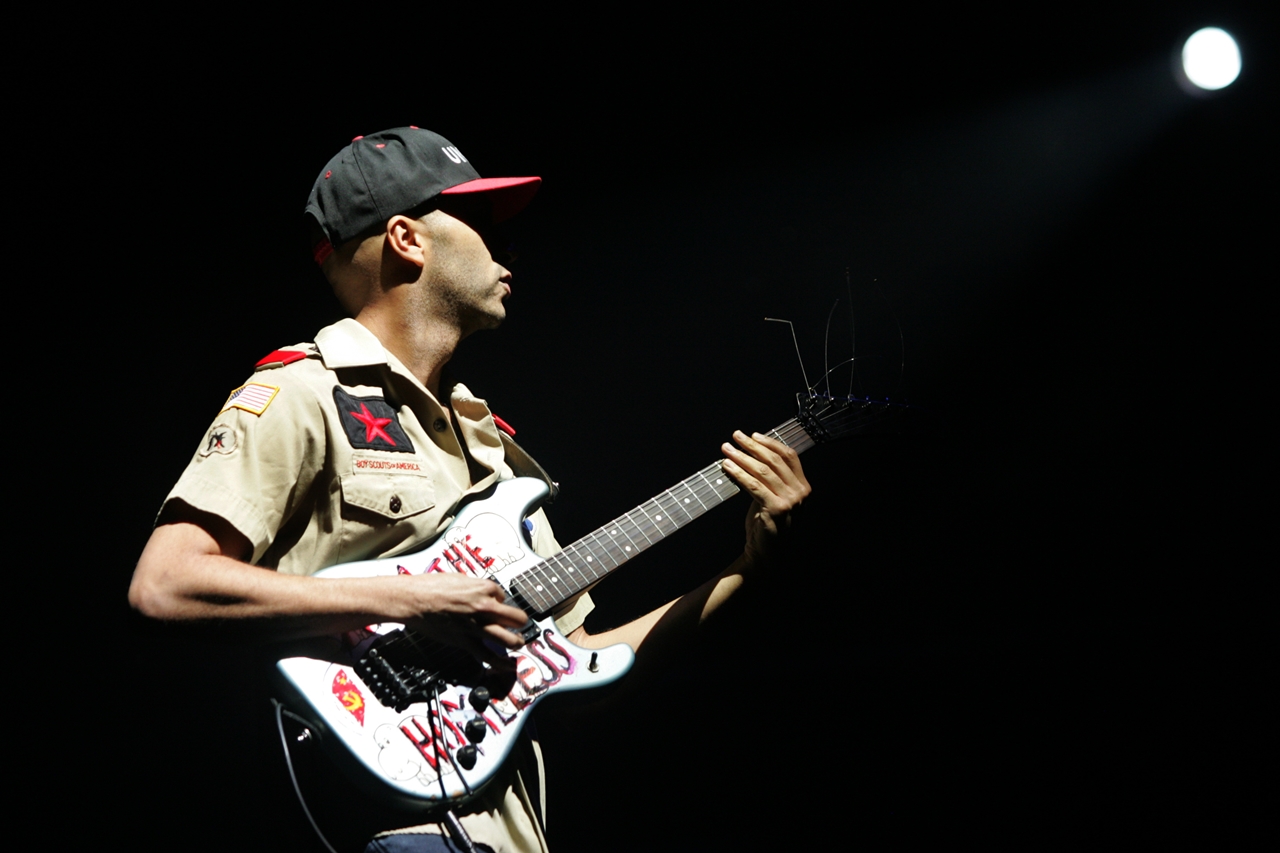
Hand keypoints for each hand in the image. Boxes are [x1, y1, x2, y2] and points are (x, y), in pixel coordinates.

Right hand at [394, 573, 528, 664]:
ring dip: (517, 642)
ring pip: (510, 639)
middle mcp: (485, 607)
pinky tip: (508, 665)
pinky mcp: (466, 641)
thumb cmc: (431, 586)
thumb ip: (476, 588)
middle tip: (518, 624)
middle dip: (519, 621)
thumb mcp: (460, 579)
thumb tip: (484, 594)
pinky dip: (501, 663)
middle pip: (517, 618)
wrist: (413, 600)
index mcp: (485, 588)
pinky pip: (488, 656)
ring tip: (518, 643)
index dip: (499, 601)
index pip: (503, 596)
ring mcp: (477, 626)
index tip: (494, 605)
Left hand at [720, 430, 810, 564]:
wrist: (768, 554)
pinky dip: (739, 473)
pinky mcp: (776, 509)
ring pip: (762, 470)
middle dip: (752, 446)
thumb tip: (750, 454)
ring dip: (741, 457)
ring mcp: (790, 501)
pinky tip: (727, 466)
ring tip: (727, 450)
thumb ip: (770, 479)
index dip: (770, 443)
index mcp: (803, 486)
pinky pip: (754, 485)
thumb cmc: (768, 525)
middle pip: (774, 460)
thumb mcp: (774, 497)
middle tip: (736, 437)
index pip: (789, 456)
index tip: (754, 435)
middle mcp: (800, 492)